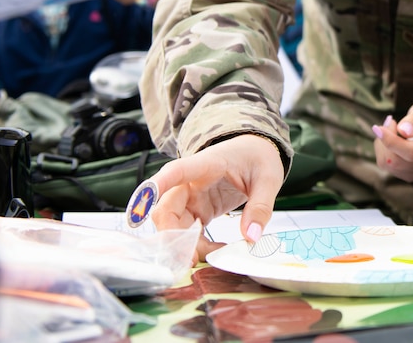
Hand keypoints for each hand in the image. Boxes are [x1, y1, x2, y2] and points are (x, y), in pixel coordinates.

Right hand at [147, 134, 284, 261]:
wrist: (255, 152)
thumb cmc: (257, 157)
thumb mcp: (268, 178)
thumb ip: (260, 206)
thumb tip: (251, 237)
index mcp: (208, 164)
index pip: (177, 171)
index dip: (158, 184)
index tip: (144, 200)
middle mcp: (191, 182)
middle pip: (166, 208)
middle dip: (171, 236)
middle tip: (190, 260)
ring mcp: (191, 198)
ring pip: (172, 225)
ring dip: (183, 246)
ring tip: (211, 257)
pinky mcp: (196, 211)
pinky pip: (186, 233)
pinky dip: (196, 246)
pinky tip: (215, 251)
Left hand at [373, 101, 412, 182]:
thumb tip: (403, 131)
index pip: (412, 153)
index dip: (392, 141)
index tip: (378, 127)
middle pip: (395, 161)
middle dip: (385, 140)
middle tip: (391, 121)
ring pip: (387, 164)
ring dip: (382, 144)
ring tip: (393, 128)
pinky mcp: (408, 174)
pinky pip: (387, 165)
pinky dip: (383, 150)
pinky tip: (393, 138)